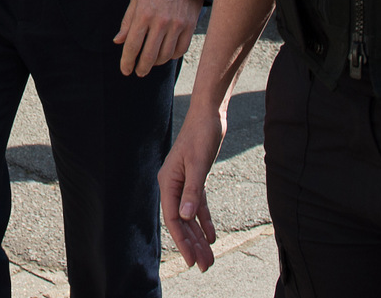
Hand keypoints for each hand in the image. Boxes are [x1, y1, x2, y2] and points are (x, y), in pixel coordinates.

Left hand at [113, 0, 202, 76]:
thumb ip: (127, 21)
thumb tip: (118, 41)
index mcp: (143, 15)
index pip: (132, 45)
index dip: (127, 61)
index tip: (125, 70)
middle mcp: (160, 22)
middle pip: (149, 55)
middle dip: (141, 68)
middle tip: (138, 72)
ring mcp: (177, 25)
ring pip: (165, 55)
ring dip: (156, 63)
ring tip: (151, 62)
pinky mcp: (189, 26)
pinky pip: (180, 50)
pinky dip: (172, 56)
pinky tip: (166, 54)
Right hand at [160, 107, 224, 271]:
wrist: (208, 114)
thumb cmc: (202, 135)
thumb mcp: (199, 164)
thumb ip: (192, 191)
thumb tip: (185, 217)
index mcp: (168, 181)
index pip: (173, 218)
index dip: (183, 242)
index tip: (193, 261)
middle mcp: (173, 184)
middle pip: (181, 221)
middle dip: (193, 245)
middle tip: (205, 266)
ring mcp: (183, 182)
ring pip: (190, 216)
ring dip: (199, 236)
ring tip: (209, 257)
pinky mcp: (195, 179)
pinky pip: (198, 206)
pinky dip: (205, 221)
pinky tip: (211, 236)